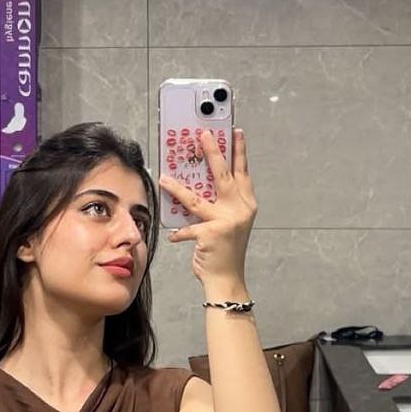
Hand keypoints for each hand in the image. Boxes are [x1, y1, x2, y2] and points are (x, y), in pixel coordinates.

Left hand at [159, 127, 256, 289]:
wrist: (226, 279)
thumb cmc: (225, 252)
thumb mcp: (228, 223)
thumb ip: (219, 204)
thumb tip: (197, 184)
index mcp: (246, 204)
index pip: (242, 172)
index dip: (239, 151)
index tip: (235, 132)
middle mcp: (239, 209)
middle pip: (222, 175)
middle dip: (212, 152)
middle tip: (203, 134)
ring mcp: (226, 221)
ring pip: (196, 198)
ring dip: (177, 188)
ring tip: (164, 177)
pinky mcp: (210, 233)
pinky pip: (187, 228)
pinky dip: (178, 233)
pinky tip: (172, 236)